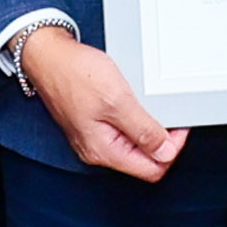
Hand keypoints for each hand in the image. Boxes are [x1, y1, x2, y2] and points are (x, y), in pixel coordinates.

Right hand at [16, 20, 183, 182]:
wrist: (47, 56)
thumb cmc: (74, 74)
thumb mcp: (117, 101)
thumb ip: (143, 130)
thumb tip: (166, 152)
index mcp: (104, 151)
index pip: (152, 170)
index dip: (171, 149)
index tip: (178, 126)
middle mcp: (97, 150)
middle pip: (144, 160)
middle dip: (161, 139)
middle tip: (166, 112)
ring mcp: (94, 138)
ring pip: (134, 145)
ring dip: (147, 127)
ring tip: (147, 103)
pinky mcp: (92, 124)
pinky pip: (122, 131)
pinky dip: (134, 118)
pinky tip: (133, 101)